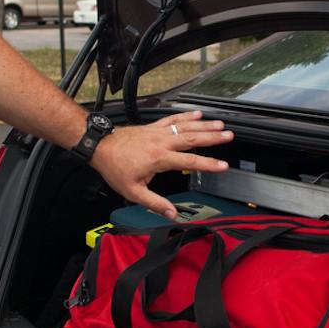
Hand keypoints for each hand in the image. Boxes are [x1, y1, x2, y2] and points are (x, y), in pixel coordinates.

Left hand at [90, 109, 233, 218]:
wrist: (100, 146)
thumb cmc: (115, 168)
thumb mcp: (133, 191)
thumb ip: (155, 203)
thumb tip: (172, 214)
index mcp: (159, 158)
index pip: (190, 161)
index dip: (208, 164)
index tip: (223, 165)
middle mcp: (161, 142)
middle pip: (192, 138)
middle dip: (212, 137)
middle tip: (229, 135)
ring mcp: (158, 132)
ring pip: (185, 126)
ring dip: (204, 124)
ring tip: (220, 124)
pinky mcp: (153, 127)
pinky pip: (172, 119)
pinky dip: (186, 116)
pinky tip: (197, 113)